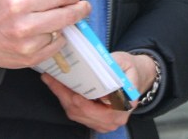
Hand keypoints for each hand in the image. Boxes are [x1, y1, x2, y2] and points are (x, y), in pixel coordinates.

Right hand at [0, 0, 90, 69]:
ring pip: (61, 31)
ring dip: (62, 25)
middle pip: (66, 15)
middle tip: (83, 7)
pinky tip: (47, 34)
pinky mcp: (30, 59)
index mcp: (20, 3)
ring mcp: (29, 45)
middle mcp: (25, 25)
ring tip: (54, 20)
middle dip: (79, 10)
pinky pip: (56, 47)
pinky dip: (56, 40)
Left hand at [40, 51, 156, 131]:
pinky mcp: (95, 121)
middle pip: (82, 112)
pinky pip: (76, 113)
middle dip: (65, 96)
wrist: (135, 76)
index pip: (98, 110)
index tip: (71, 93)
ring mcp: (104, 123)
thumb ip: (115, 71)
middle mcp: (114, 120)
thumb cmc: (130, 69)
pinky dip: (65, 101)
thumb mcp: (126, 64)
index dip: (83, 103)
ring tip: (51, 80)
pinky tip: (58, 87)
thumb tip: (100, 79)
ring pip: (76, 114)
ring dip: (62, 97)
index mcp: (124, 108)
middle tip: (52, 79)